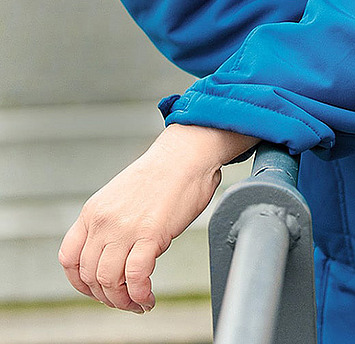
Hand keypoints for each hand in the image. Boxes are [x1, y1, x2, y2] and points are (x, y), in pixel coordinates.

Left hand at [59, 124, 257, 312]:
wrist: (185, 154)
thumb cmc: (161, 174)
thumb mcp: (119, 196)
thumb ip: (110, 224)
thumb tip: (114, 256)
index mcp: (93, 211)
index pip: (69, 259)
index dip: (80, 283)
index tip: (96, 290)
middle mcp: (104, 221)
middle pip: (89, 276)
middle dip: (106, 296)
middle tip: (123, 300)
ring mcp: (125, 228)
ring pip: (109, 281)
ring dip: (123, 301)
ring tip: (137, 302)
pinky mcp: (150, 234)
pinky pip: (136, 277)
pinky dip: (140, 295)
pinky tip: (148, 297)